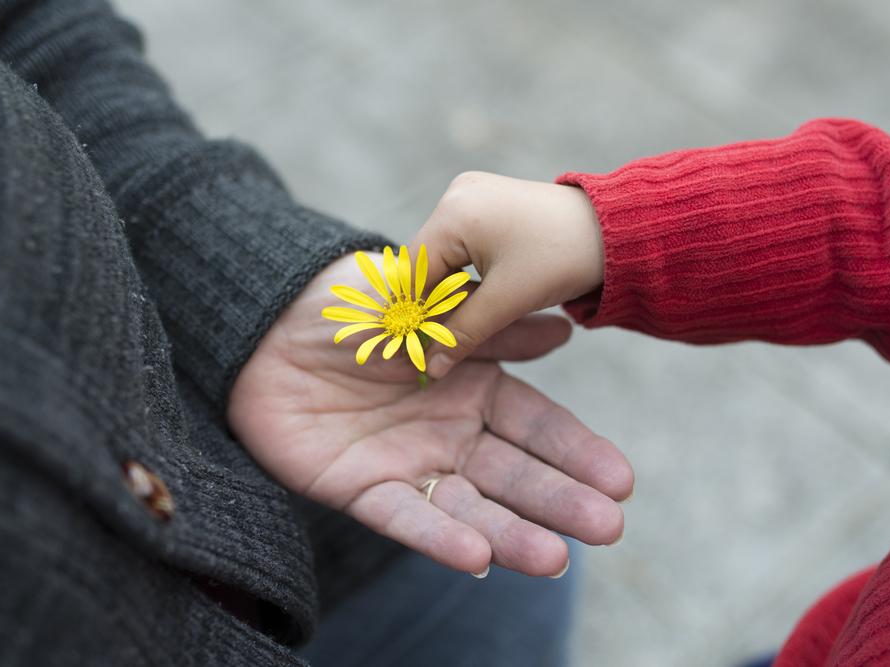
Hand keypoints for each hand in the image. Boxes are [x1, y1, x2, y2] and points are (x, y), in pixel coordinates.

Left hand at [228, 253, 631, 576]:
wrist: (268, 324)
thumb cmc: (354, 308)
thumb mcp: (428, 307)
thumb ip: (491, 326)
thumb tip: (564, 332)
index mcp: (473, 390)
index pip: (536, 427)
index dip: (576, 452)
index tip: (621, 480)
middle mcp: (450, 434)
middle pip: (513, 476)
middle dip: (559, 502)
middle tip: (608, 529)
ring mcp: (409, 465)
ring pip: (468, 507)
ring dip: (511, 534)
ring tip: (555, 559)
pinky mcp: (361, 489)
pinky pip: (403, 516)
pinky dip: (437, 537)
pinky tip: (477, 557)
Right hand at [412, 171, 603, 377]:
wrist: (616, 229)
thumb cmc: (562, 259)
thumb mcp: (507, 301)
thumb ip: (463, 334)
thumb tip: (430, 368)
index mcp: (454, 213)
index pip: (412, 271)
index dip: (412, 312)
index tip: (413, 347)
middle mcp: (456, 195)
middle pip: (425, 261)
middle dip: (429, 301)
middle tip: (431, 342)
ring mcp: (470, 194)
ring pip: (442, 254)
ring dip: (446, 289)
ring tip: (452, 323)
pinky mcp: (486, 201)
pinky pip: (459, 243)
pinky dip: (462, 272)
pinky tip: (472, 296)